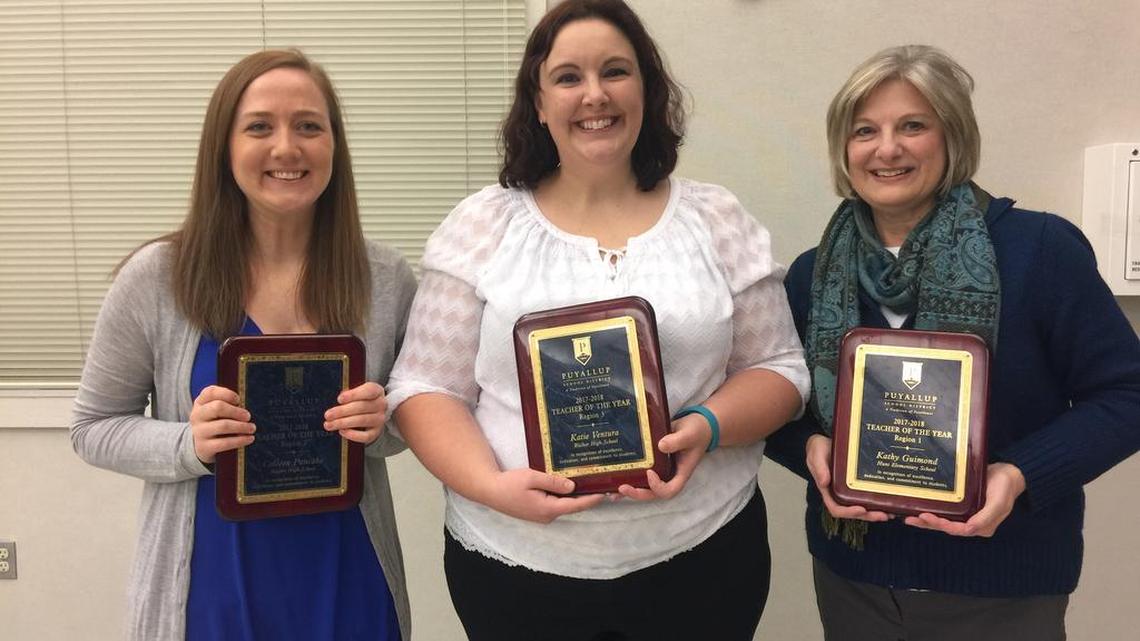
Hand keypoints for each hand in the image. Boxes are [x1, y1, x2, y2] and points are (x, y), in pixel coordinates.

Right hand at [190, 385, 254, 463]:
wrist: (200, 445)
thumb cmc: (215, 422)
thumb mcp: (216, 410)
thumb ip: (228, 405)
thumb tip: (244, 411)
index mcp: (200, 403)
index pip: (211, 392)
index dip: (227, 394)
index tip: (238, 400)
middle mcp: (197, 416)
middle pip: (218, 407)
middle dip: (236, 411)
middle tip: (248, 416)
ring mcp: (199, 431)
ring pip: (223, 425)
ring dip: (242, 426)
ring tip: (252, 428)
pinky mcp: (204, 447)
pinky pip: (225, 443)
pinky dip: (240, 440)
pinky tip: (250, 438)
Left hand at [324, 382, 386, 445]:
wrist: (373, 411)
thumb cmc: (361, 399)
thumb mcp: (357, 391)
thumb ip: (349, 394)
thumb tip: (340, 400)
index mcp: (376, 391)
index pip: (368, 391)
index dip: (353, 395)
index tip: (339, 399)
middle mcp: (381, 405)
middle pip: (362, 407)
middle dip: (342, 411)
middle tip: (328, 415)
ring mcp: (380, 419)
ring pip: (362, 421)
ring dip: (343, 423)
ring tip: (329, 424)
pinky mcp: (376, 432)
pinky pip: (365, 436)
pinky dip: (352, 435)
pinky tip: (342, 431)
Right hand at [479, 468, 604, 522]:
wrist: (490, 491)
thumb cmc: (509, 483)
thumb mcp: (532, 478)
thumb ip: (553, 482)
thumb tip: (572, 486)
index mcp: (548, 509)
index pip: (576, 505)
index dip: (592, 499)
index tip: (606, 493)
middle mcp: (547, 516)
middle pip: (573, 506)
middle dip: (587, 496)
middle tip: (602, 485)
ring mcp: (542, 516)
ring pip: (564, 505)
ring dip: (576, 496)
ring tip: (590, 484)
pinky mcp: (537, 512)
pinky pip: (556, 505)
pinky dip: (564, 497)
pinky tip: (570, 486)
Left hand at [616, 412, 710, 500]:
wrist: (696, 425)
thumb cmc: (697, 431)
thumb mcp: (689, 434)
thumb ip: (677, 440)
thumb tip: (660, 445)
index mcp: (681, 473)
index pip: (670, 490)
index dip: (658, 487)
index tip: (649, 473)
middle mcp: (669, 475)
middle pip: (654, 493)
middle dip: (638, 493)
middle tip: (622, 488)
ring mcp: (660, 470)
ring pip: (645, 487)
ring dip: (630, 490)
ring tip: (611, 491)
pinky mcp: (652, 462)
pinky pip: (640, 473)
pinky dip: (628, 476)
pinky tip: (612, 476)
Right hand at [805, 434, 889, 522]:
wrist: (825, 444)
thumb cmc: (818, 450)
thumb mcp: (816, 456)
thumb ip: (819, 468)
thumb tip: (824, 482)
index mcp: (828, 490)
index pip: (836, 508)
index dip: (849, 512)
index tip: (861, 509)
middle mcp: (839, 494)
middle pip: (853, 511)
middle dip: (868, 515)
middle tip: (882, 515)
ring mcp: (849, 490)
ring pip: (863, 507)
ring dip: (875, 512)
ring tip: (890, 512)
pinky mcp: (857, 485)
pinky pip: (867, 496)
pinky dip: (878, 502)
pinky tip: (889, 501)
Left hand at [904, 462, 1024, 536]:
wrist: (1009, 473)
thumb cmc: (1005, 486)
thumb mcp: (999, 501)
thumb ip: (986, 517)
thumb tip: (970, 529)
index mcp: (983, 526)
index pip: (959, 530)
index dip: (942, 525)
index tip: (927, 517)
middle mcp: (973, 524)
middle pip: (948, 527)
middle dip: (929, 524)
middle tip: (911, 518)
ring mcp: (967, 515)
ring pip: (944, 521)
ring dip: (927, 521)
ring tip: (909, 517)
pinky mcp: (963, 507)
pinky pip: (946, 512)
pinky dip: (933, 511)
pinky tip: (919, 508)